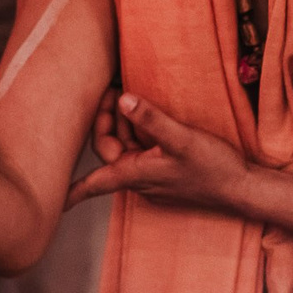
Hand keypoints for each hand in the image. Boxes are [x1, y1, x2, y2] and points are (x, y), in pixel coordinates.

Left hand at [68, 92, 248, 208]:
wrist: (242, 189)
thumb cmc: (213, 168)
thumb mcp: (182, 139)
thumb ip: (152, 119)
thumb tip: (122, 99)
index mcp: (135, 174)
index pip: (93, 182)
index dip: (71, 190)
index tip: (50, 202)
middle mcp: (139, 179)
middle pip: (109, 149)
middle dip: (107, 120)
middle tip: (113, 90)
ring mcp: (152, 177)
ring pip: (126, 147)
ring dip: (126, 123)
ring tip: (130, 95)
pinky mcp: (165, 172)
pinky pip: (142, 150)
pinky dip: (141, 131)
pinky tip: (151, 115)